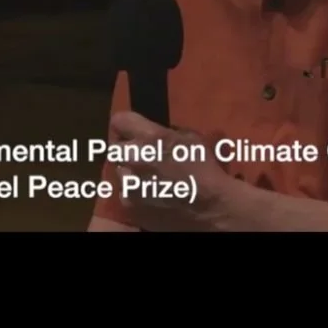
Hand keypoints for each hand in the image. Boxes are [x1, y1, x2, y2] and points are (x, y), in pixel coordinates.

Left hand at [109, 111, 238, 230]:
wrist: (211, 207)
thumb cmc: (204, 168)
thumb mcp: (189, 138)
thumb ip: (164, 132)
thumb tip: (150, 132)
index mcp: (148, 138)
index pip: (119, 120)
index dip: (126, 125)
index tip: (132, 130)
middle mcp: (132, 159)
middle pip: (116, 148)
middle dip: (128, 151)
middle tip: (143, 157)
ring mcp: (129, 185)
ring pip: (121, 173)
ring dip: (132, 173)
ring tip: (150, 180)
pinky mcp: (130, 206)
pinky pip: (127, 194)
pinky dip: (137, 194)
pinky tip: (153, 196)